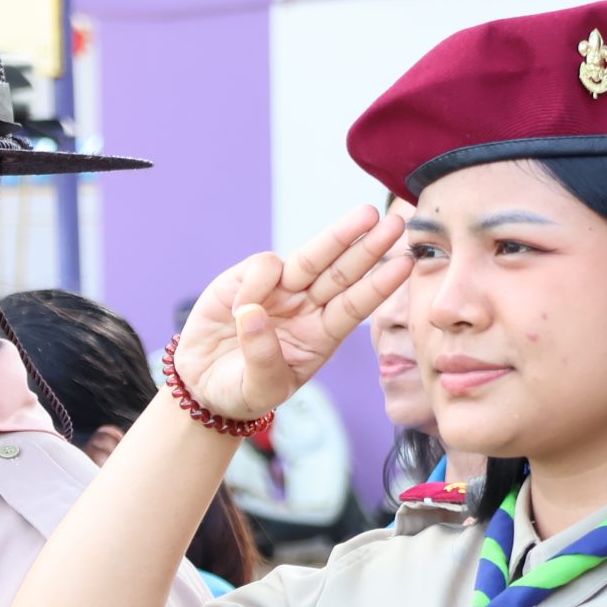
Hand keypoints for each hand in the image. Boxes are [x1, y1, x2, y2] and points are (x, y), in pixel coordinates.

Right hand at [173, 205, 410, 422]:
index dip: (378, 285)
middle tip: (395, 222)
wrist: (202, 385)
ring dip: (339, 235)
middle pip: (342, 273)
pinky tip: (241, 306)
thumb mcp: (259, 389)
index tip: (404, 265)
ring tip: (367, 216)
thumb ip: (262, 358)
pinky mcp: (245, 280)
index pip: (355, 306)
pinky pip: (263, 266)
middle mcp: (305, 307)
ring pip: (312, 257)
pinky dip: (258, 281)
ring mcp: (278, 290)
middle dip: (369, 246)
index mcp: (321, 335)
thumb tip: (254, 312)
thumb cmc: (240, 390)